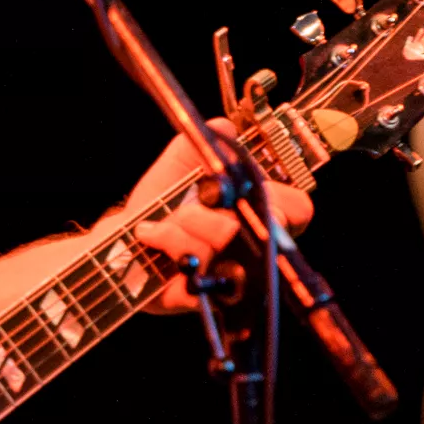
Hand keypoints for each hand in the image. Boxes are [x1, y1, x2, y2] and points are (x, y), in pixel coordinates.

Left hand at [119, 123, 316, 314]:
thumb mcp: (183, 161)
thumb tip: (223, 128)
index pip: (298, 209)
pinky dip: (168, 242)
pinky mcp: (202, 295)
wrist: (126, 236)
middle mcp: (250, 247)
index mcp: (258, 213)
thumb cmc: (164, 201)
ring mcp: (228, 274)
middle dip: (225, 207)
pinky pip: (195, 270)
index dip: (278, 198)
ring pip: (223, 241)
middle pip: (266, 228)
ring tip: (163, 219)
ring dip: (185, 221)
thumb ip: (206, 139)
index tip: (247, 188)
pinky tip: (152, 235)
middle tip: (198, 198)